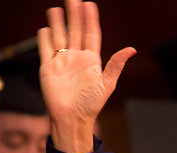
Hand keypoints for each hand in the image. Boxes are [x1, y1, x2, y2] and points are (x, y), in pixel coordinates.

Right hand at [38, 0, 134, 152]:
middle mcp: (76, 58)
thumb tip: (132, 49)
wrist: (72, 118)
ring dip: (58, 23)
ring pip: (59, 37)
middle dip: (74, 15)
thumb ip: (116, 65)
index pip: (91, 34)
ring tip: (56, 9)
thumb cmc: (91, 104)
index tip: (89, 4)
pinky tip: (45, 28)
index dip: (90, 19)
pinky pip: (45, 50)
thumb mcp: (107, 84)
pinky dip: (44, 39)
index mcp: (91, 60)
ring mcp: (62, 62)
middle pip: (75, 31)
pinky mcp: (48, 68)